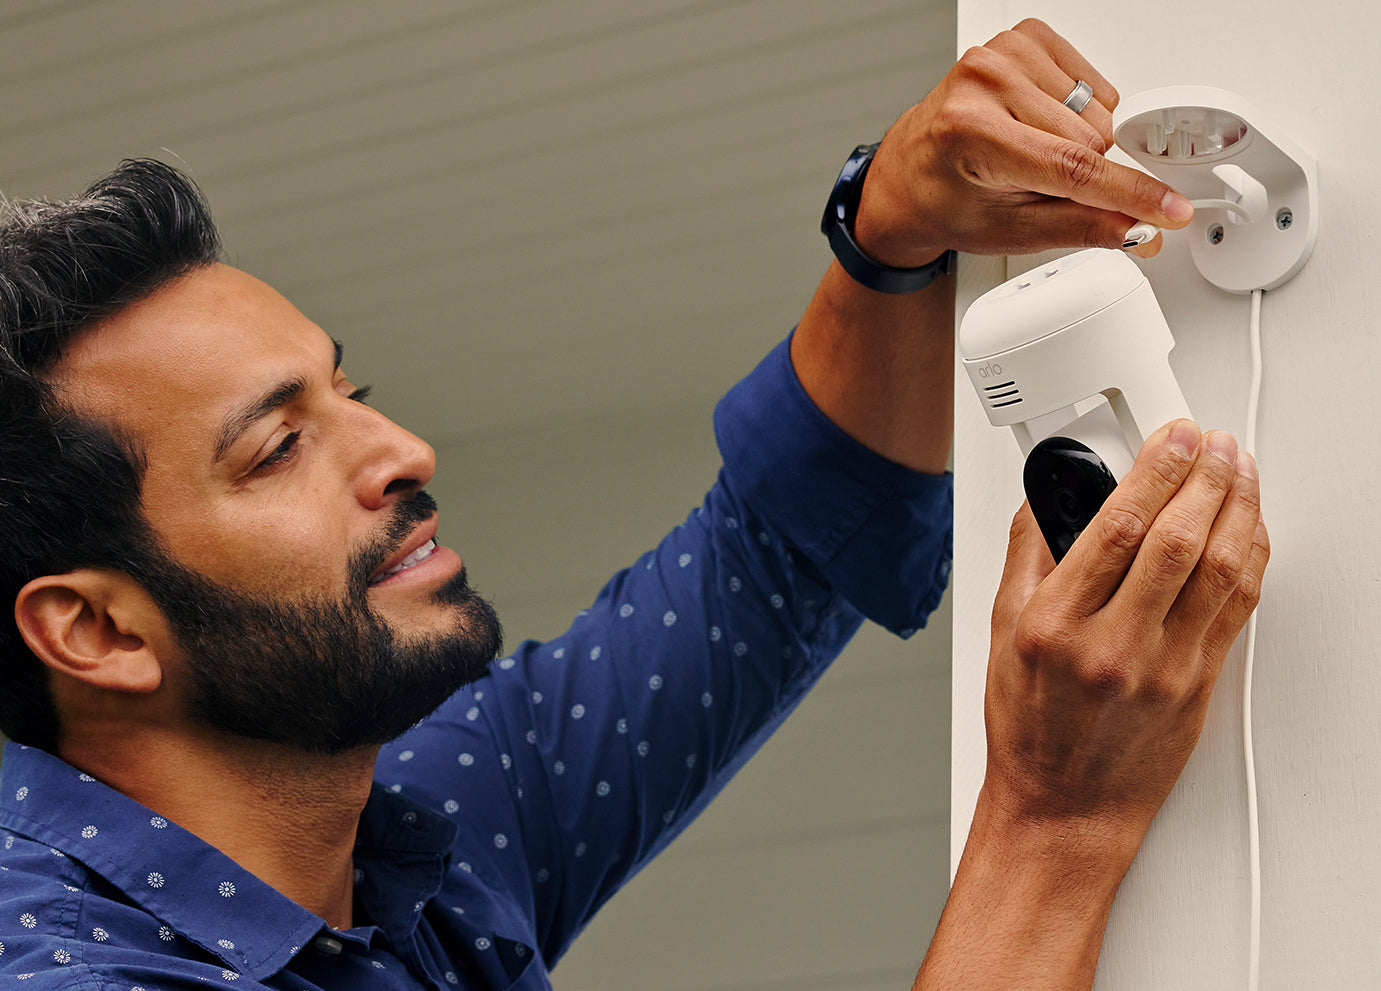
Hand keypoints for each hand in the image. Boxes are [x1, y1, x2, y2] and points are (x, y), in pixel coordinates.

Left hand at [854, 19, 1193, 267]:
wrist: (910, 175)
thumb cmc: (948, 199)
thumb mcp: (1010, 230)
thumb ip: (1081, 228)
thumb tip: (1139, 228)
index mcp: (971, 133)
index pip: (1072, 167)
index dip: (1130, 193)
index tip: (1168, 209)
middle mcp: (983, 82)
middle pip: (1091, 140)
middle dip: (1079, 175)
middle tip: (1033, 183)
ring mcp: (1002, 53)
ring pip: (1097, 113)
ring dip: (1076, 142)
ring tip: (1028, 153)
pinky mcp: (1023, 38)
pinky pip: (1093, 84)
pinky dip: (1078, 111)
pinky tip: (1038, 123)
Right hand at [981, 420, 1267, 853]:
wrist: (1063, 806)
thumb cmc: (1030, 727)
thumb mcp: (1002, 632)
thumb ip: (1027, 556)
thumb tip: (1049, 499)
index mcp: (1056, 625)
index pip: (1116, 528)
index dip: (1153, 471)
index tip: (1169, 439)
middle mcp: (1112, 645)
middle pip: (1177, 540)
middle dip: (1204, 476)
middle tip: (1213, 441)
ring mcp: (1163, 668)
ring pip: (1220, 569)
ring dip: (1238, 508)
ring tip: (1238, 470)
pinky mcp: (1199, 685)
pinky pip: (1238, 608)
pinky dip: (1251, 558)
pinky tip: (1248, 529)